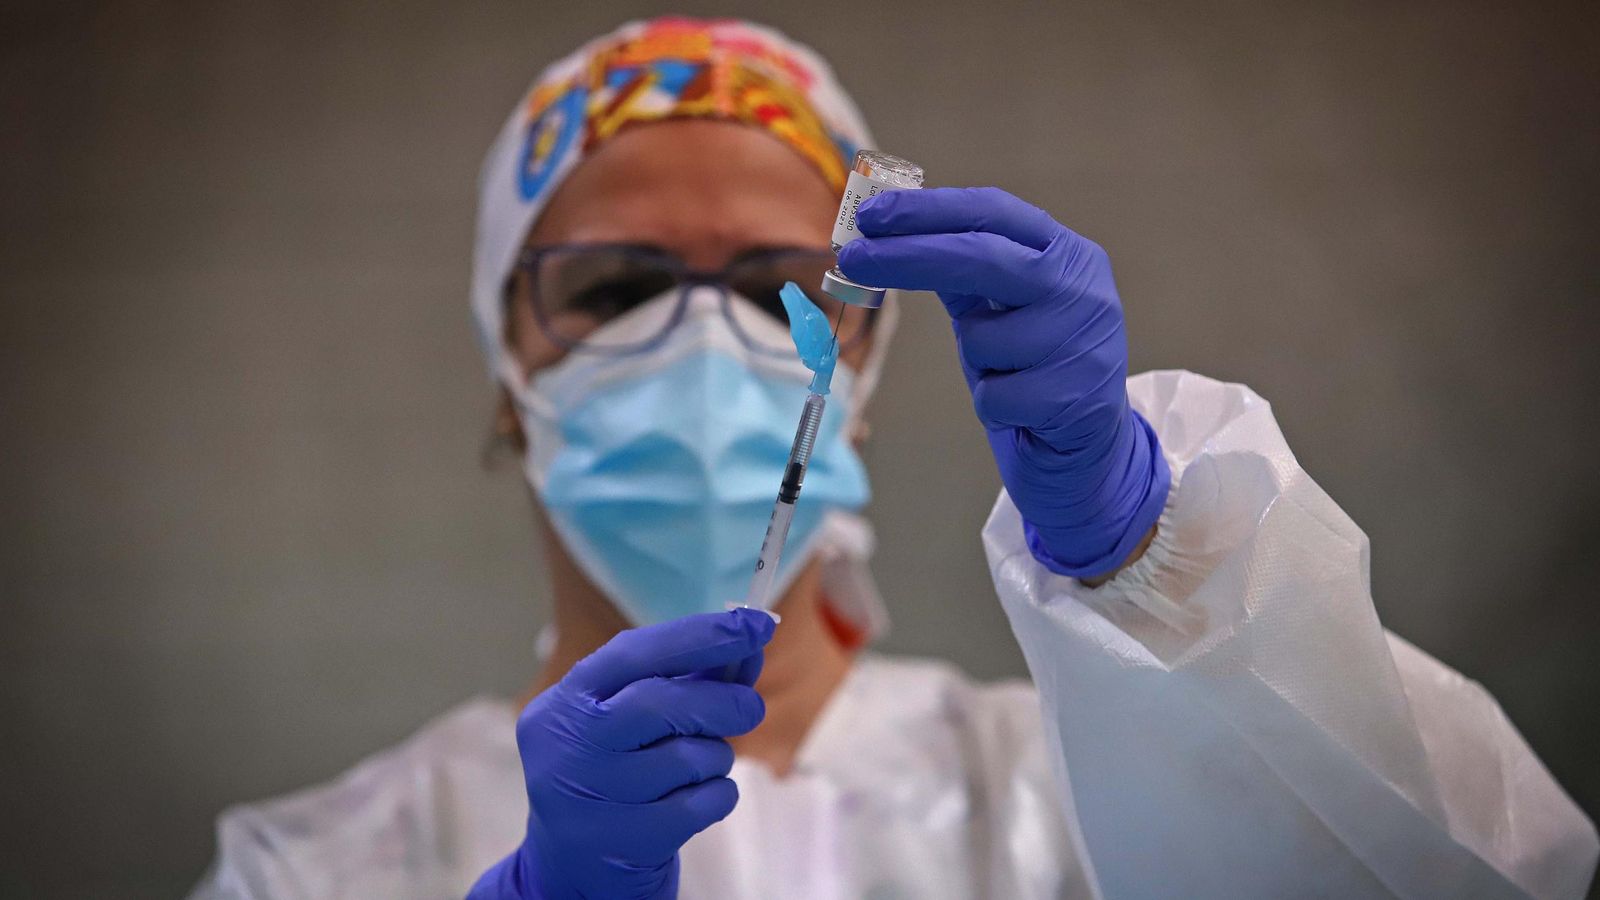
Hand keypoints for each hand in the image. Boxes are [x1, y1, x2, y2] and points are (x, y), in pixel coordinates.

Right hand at [468, 608, 773, 898]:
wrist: (574, 867)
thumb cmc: (614, 775)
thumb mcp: (631, 721)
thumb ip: (687, 679)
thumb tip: (750, 644)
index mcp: (565, 701)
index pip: (634, 653)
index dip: (700, 634)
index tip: (755, 623)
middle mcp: (568, 744)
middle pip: (660, 703)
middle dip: (721, 701)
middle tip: (751, 707)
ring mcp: (592, 794)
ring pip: (689, 756)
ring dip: (715, 757)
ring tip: (699, 767)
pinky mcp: (625, 839)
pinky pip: (703, 802)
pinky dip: (719, 796)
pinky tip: (699, 801)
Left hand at [838, 187, 1168, 578]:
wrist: (1092, 452)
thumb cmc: (1035, 370)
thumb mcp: (1001, 310)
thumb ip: (961, 270)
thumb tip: (885, 235)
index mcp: (1066, 254)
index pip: (992, 212)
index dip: (927, 210)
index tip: (869, 215)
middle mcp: (1083, 288)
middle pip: (983, 256)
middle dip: (910, 254)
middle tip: (852, 258)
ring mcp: (1084, 341)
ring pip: (981, 337)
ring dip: (975, 357)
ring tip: (1010, 372)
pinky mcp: (1076, 398)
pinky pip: (993, 395)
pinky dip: (993, 403)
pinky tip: (1024, 410)